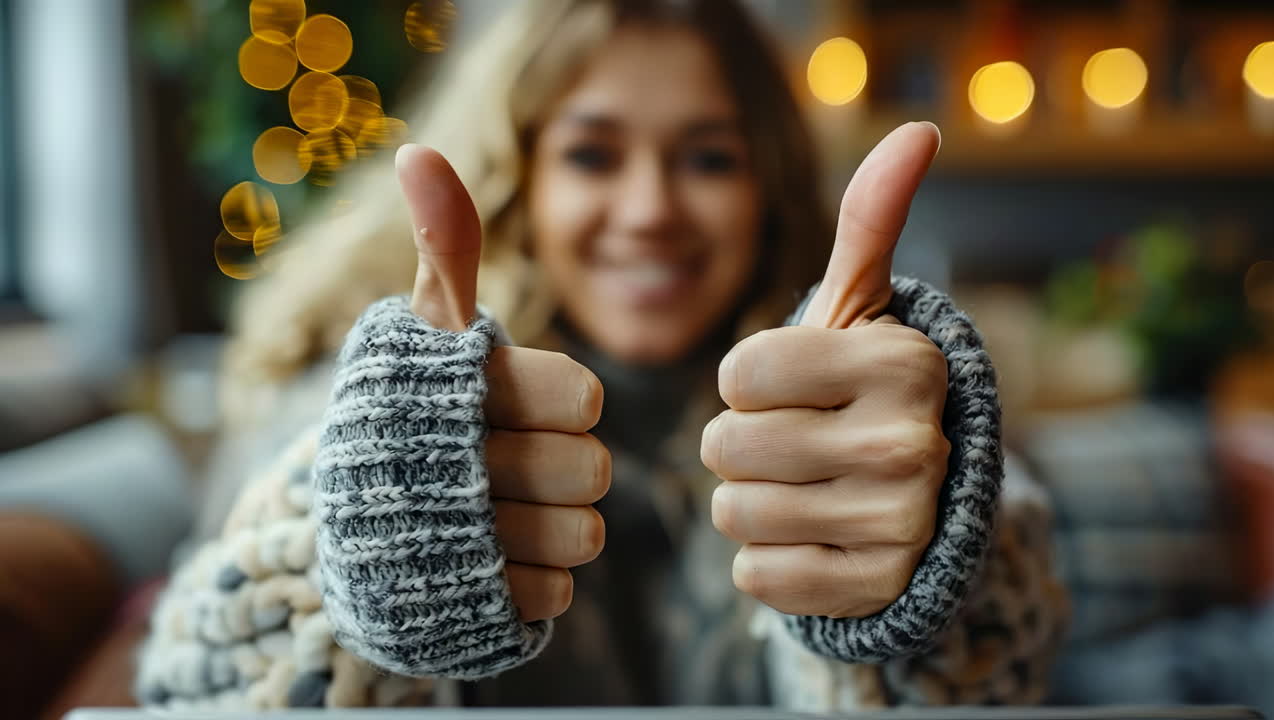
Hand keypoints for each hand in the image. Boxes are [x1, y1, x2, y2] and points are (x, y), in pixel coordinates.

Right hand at [397, 145, 608, 622]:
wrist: (351, 531)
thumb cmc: (409, 412)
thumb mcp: (425, 334)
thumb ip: (442, 250)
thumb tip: (419, 153)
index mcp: (458, 391)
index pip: (582, 397)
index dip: (567, 402)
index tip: (530, 403)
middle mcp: (457, 470)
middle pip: (591, 471)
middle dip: (564, 466)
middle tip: (515, 461)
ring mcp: (463, 550)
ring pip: (582, 537)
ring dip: (556, 525)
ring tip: (503, 510)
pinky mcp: (473, 611)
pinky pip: (557, 596)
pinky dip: (534, 580)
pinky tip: (490, 559)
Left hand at [702, 122, 949, 617]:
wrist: (921, 500)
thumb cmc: (860, 391)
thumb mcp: (864, 309)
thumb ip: (872, 221)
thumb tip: (918, 131)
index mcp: (903, 363)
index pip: (738, 374)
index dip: (746, 380)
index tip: (792, 385)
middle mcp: (912, 444)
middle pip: (726, 444)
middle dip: (739, 442)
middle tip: (794, 440)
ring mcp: (900, 525)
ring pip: (733, 512)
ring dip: (749, 500)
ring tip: (804, 487)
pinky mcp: (875, 590)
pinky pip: (754, 577)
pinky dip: (765, 558)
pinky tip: (812, 536)